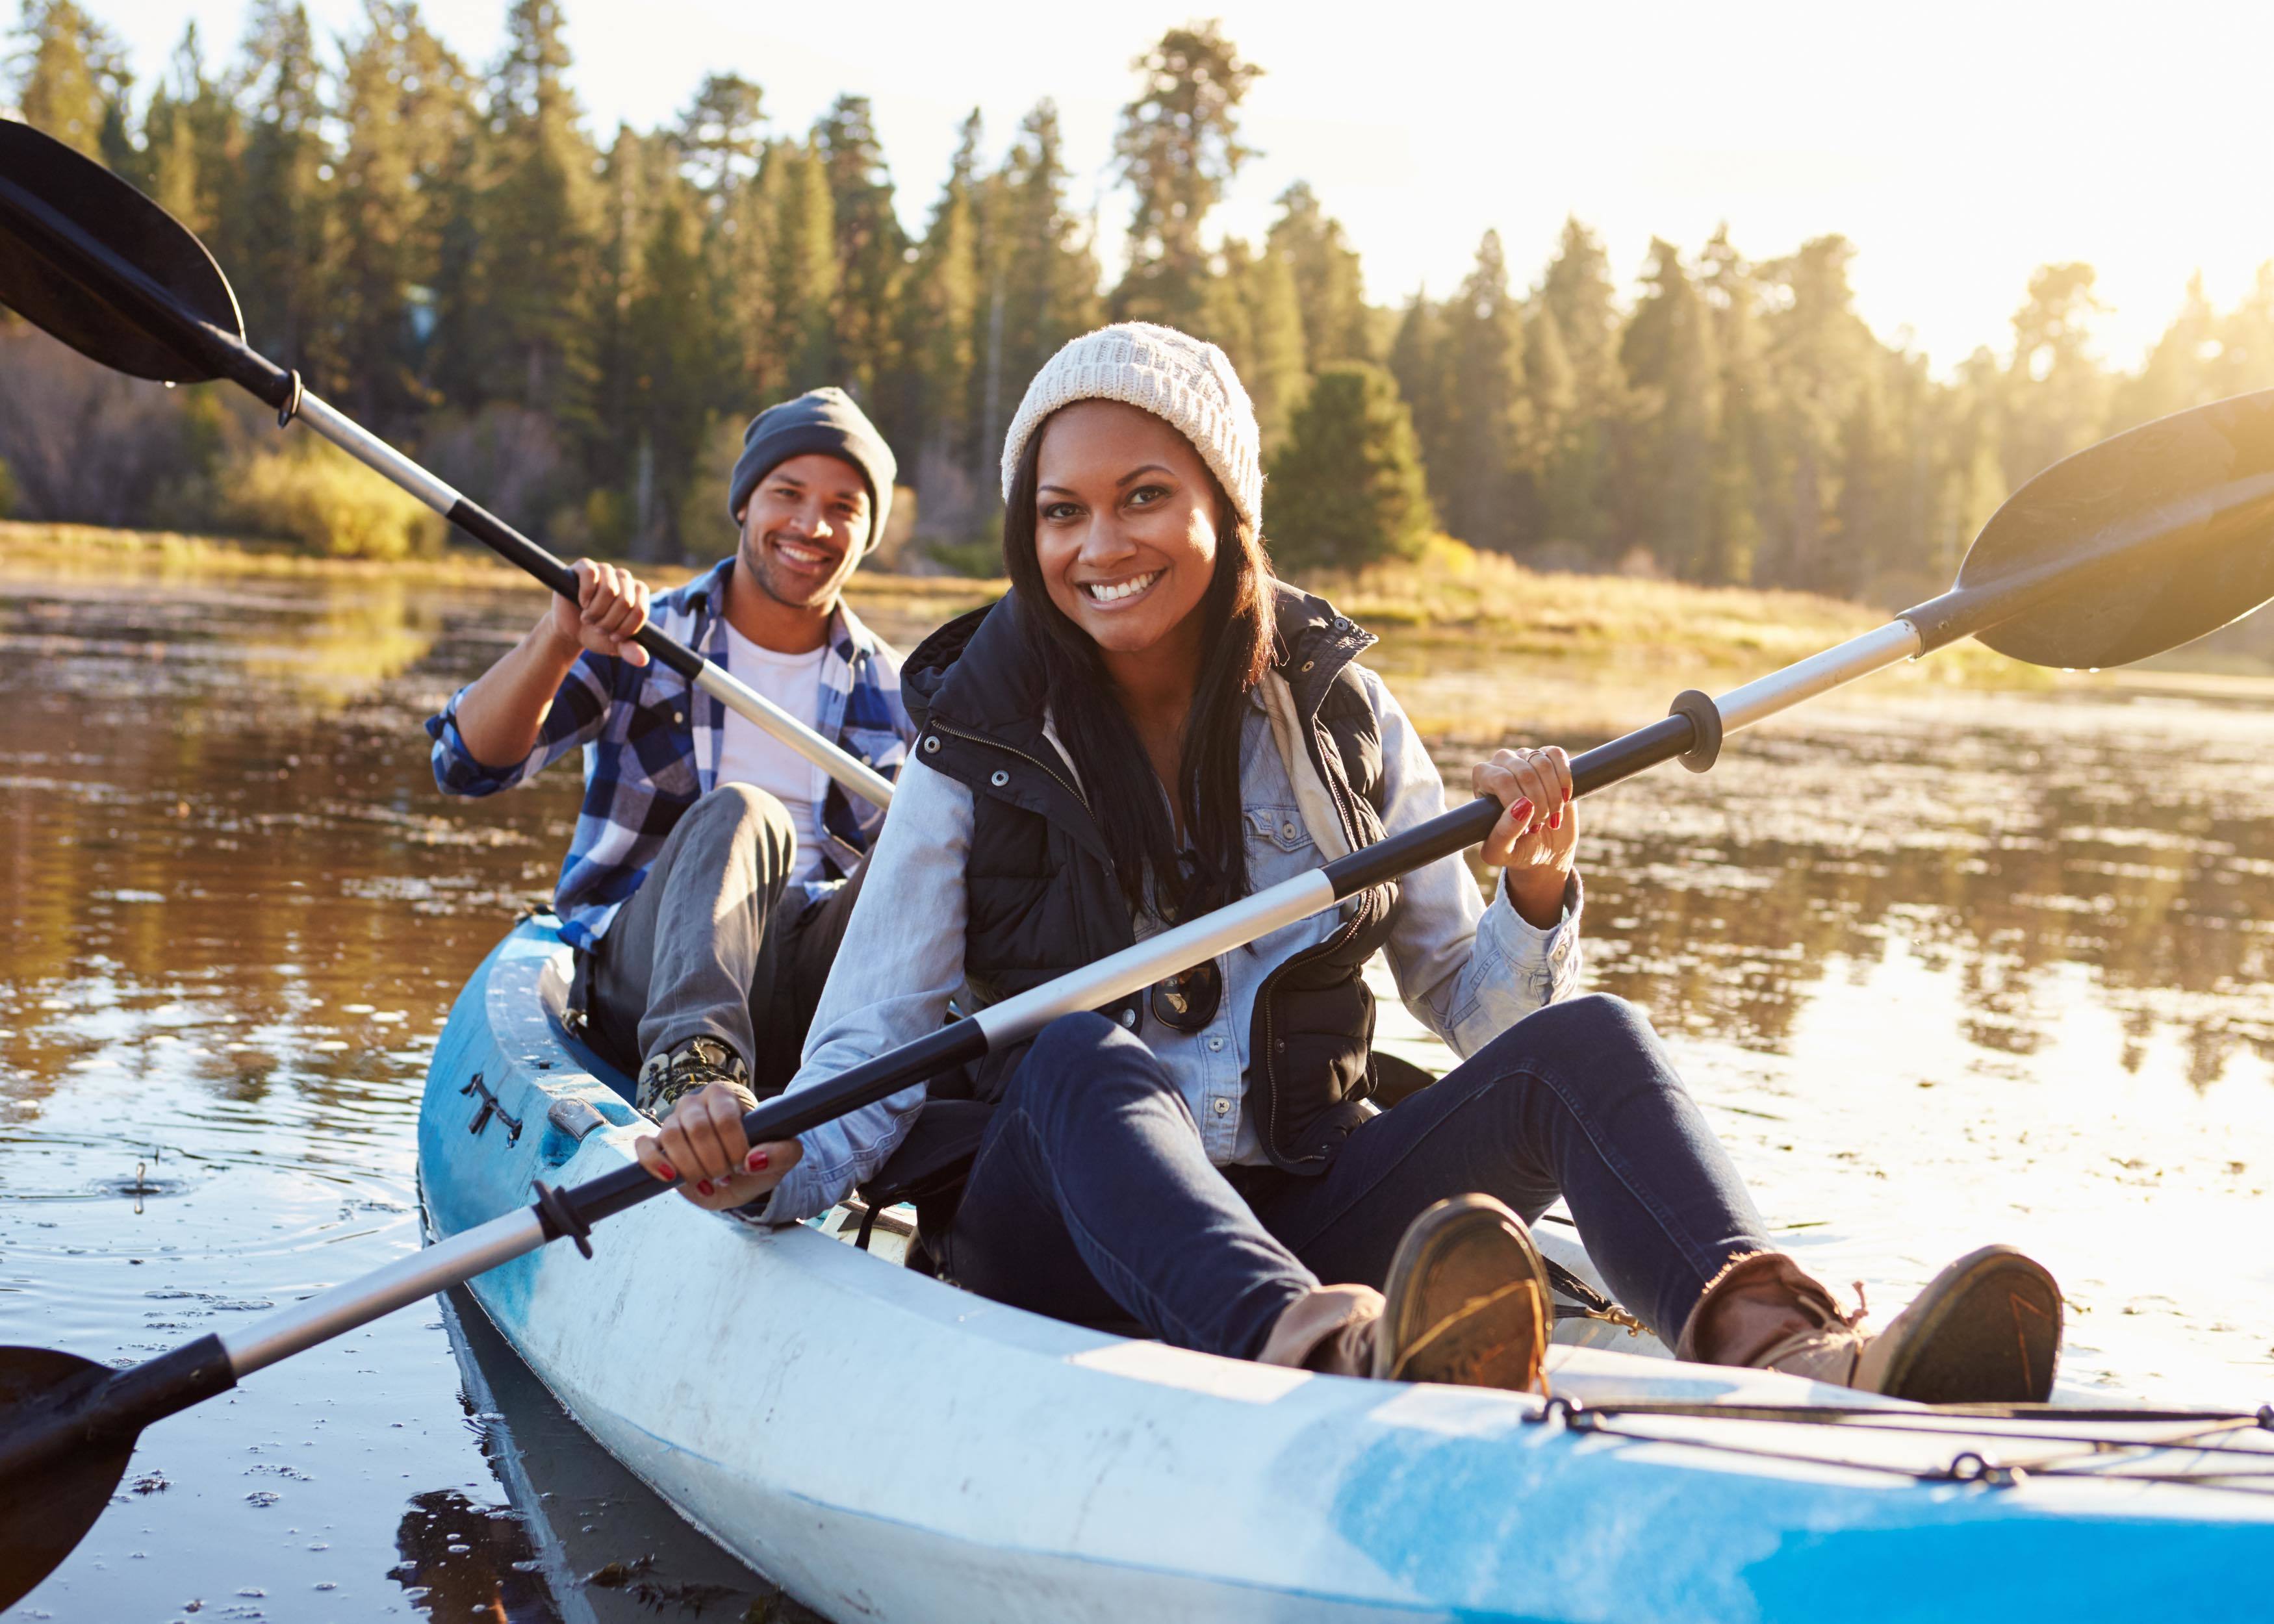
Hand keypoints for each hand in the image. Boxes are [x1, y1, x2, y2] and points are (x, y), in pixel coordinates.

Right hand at [544, 559, 650, 667]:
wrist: (570, 630)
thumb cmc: (597, 634)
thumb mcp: (614, 645)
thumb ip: (630, 650)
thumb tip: (643, 660)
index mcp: (638, 592)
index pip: (640, 611)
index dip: (626, 628)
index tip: (613, 636)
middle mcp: (624, 577)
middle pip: (624, 601)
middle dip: (608, 622)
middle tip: (597, 628)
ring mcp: (605, 569)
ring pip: (609, 589)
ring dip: (596, 611)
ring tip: (588, 618)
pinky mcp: (584, 566)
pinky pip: (591, 574)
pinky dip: (585, 594)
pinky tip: (581, 602)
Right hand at [632, 1081, 802, 1211]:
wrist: (737, 1179)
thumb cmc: (759, 1160)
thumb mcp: (783, 1157)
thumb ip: (782, 1153)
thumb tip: (754, 1160)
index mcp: (725, 1096)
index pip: (725, 1116)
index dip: (734, 1146)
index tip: (744, 1164)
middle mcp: (695, 1103)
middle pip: (697, 1128)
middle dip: (715, 1161)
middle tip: (727, 1176)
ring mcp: (672, 1122)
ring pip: (671, 1135)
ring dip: (691, 1167)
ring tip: (708, 1182)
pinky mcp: (655, 1144)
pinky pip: (644, 1145)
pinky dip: (654, 1162)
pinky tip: (670, 1177)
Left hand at [1471, 745, 1576, 929]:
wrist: (1543, 849)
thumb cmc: (1515, 850)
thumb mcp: (1501, 852)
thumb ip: (1504, 834)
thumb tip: (1523, 806)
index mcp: (1482, 779)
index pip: (1503, 780)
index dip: (1519, 804)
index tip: (1528, 827)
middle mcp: (1501, 763)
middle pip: (1525, 772)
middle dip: (1539, 804)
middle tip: (1540, 825)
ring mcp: (1525, 757)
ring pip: (1543, 764)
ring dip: (1553, 796)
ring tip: (1551, 816)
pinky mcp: (1548, 758)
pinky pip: (1556, 754)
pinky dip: (1565, 779)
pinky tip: (1564, 798)